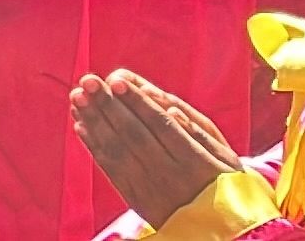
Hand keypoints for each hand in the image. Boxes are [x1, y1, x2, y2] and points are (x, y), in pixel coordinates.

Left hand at [70, 70, 244, 228]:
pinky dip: (95, 147)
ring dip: (95, 122)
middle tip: (88, 80)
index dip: (137, 102)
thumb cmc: (224, 182)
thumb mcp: (226, 158)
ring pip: (118, 152)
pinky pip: (112, 171)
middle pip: (134, 136)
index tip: (116, 79)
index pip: (162, 126)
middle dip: (108, 105)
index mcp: (197, 162)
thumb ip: (200, 132)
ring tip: (78, 96)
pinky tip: (81, 124)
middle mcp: (171, 176)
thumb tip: (170, 109)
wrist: (220, 230)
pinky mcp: (136, 201)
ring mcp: (151, 190)